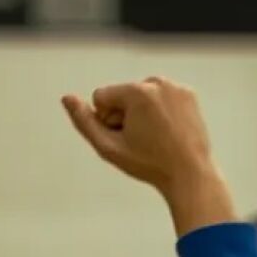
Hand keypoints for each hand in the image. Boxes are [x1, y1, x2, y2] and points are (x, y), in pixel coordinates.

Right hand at [62, 78, 235, 236]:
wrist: (189, 173)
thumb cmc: (149, 164)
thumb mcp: (108, 147)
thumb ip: (84, 122)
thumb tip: (67, 99)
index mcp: (137, 92)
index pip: (101, 97)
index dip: (106, 120)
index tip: (124, 136)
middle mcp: (157, 83)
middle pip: (121, 95)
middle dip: (124, 115)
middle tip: (141, 140)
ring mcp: (175, 87)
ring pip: (140, 96)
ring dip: (141, 113)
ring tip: (154, 137)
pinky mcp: (187, 94)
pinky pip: (160, 97)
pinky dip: (159, 111)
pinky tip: (167, 131)